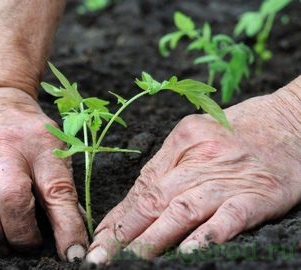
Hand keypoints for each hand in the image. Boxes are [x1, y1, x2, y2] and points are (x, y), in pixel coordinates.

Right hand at [0, 88, 87, 260]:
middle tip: (27, 247)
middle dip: (21, 233)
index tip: (73, 255)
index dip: (67, 227)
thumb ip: (61, 188)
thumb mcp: (53, 149)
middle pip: (13, 197)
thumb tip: (75, 232)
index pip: (58, 191)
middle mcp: (7, 148)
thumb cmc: (27, 132)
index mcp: (41, 147)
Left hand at [86, 82, 300, 263]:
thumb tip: (137, 203)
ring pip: (182, 210)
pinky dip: (205, 236)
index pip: (142, 186)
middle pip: (154, 199)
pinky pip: (228, 218)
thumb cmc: (240, 131)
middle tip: (101, 256)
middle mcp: (199, 158)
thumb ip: (169, 167)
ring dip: (154, 238)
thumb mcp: (197, 137)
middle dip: (124, 232)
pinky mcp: (257, 194)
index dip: (119, 216)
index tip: (100, 238)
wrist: (292, 120)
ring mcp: (227, 177)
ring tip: (132, 260)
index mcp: (181, 141)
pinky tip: (186, 253)